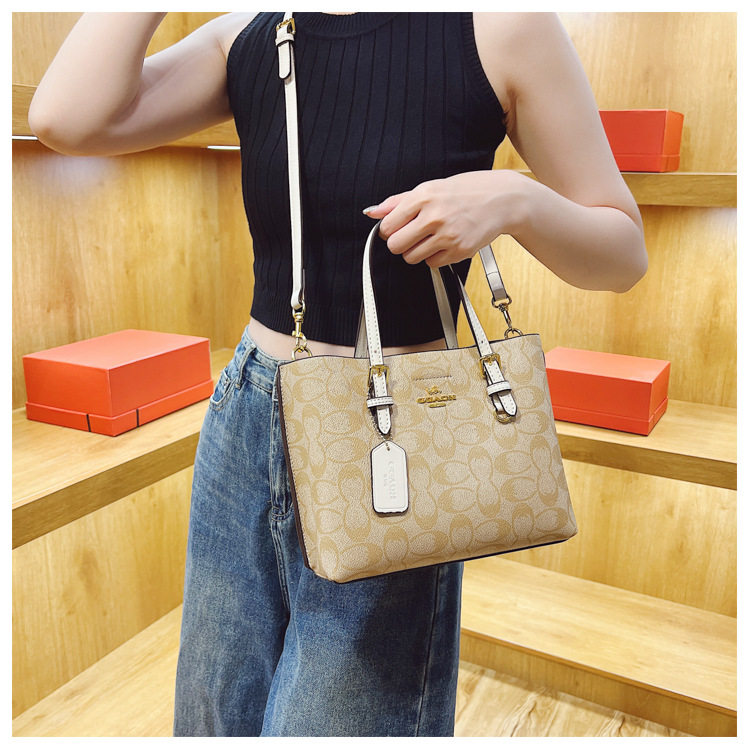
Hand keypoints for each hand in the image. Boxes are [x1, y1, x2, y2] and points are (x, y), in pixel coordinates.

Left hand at [363, 170, 527, 267]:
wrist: (503, 199)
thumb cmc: (467, 191)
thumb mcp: (431, 187)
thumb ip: (398, 201)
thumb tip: (371, 212)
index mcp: (424, 195)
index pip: (387, 225)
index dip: (389, 229)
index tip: (397, 227)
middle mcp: (434, 215)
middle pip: (395, 245)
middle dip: (400, 242)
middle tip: (412, 235)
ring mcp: (447, 235)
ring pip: (411, 257)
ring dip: (416, 251)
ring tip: (431, 237)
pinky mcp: (459, 251)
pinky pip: (431, 263)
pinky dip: (434, 256)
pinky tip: (445, 242)